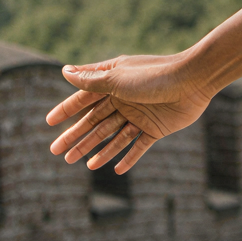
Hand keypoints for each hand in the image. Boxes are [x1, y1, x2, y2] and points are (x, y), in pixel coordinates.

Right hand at [45, 53, 213, 174]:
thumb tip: (64, 71)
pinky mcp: (157, 128)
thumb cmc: (154, 75)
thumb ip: (92, 80)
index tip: (47, 122)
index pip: (84, 98)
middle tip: (58, 152)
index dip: (66, 110)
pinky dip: (128, 157)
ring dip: (98, 150)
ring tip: (82, 164)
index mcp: (114, 83)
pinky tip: (115, 169)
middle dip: (77, 136)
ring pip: (113, 136)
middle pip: (96, 121)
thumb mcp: (118, 78)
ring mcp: (141, 115)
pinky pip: (138, 145)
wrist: (194, 80)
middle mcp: (126, 99)